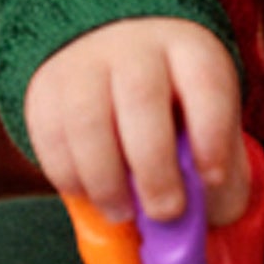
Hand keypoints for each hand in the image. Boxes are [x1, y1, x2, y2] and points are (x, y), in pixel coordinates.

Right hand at [23, 18, 246, 227]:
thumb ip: (217, 172)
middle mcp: (137, 47)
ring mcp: (86, 63)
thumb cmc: (173, 104)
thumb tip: (204, 216)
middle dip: (154, 168)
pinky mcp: (46, 88)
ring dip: (106, 181)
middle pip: (141, 99)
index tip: (212, 177)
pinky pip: (51, 138)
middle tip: (164, 212)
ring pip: (88, 120)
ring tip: (123, 212)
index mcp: (190, 49)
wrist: (109, 52)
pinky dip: (70, 178)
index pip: (205, 82)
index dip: (211, 134)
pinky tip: (91, 194)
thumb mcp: (208, 121)